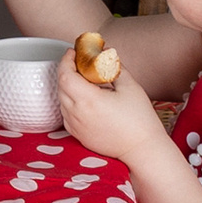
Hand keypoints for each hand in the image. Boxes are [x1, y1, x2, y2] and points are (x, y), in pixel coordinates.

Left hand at [56, 52, 169, 168]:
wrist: (141, 149)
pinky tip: (84, 99)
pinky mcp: (77, 135)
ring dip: (68, 86)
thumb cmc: (139, 119)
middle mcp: (76, 114)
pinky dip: (70, 102)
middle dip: (67, 71)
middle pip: (60, 86)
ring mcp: (75, 126)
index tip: (73, 52)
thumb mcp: (130, 87)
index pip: (65, 75)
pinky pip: (66, 114)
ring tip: (83, 79)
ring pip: (61, 100)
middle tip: (80, 62)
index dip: (66, 61)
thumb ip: (114, 67)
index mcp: (88, 100)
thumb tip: (106, 53)